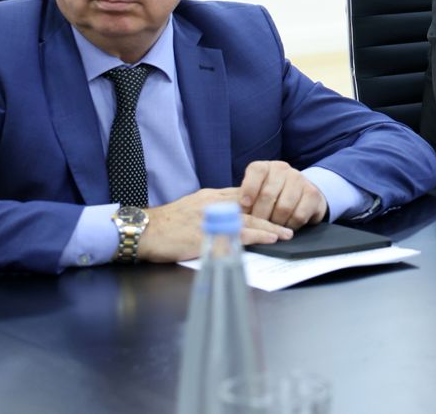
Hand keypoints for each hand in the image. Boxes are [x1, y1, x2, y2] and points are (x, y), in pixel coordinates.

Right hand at [135, 187, 293, 262]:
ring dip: (270, 227)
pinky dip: (257, 236)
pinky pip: (238, 234)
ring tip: (286, 233)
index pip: (244, 196)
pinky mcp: (208, 235)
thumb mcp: (192, 208)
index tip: (278, 208)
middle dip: (272, 214)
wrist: (145, 230)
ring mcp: (213, 218)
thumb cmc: (166, 224)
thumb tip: (229, 215)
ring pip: (249, 220)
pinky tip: (269, 239)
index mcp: (212, 196)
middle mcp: (215, 203)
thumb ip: (211, 210)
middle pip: (251, 207)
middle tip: (290, 220)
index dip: (263, 204)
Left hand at [239, 160, 327, 227]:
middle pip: (267, 194)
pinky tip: (286, 225)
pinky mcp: (313, 194)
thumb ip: (243, 200)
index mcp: (266, 167)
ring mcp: (300, 180)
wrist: (302, 196)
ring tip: (271, 227)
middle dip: (259, 215)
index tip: (243, 206)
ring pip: (283, 207)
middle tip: (256, 225)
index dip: (248, 189)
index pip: (256, 171)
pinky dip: (290, 225)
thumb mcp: (255, 194)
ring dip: (275, 222)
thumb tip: (226, 213)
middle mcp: (284, 169)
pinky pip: (298, 215)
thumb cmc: (272, 197)